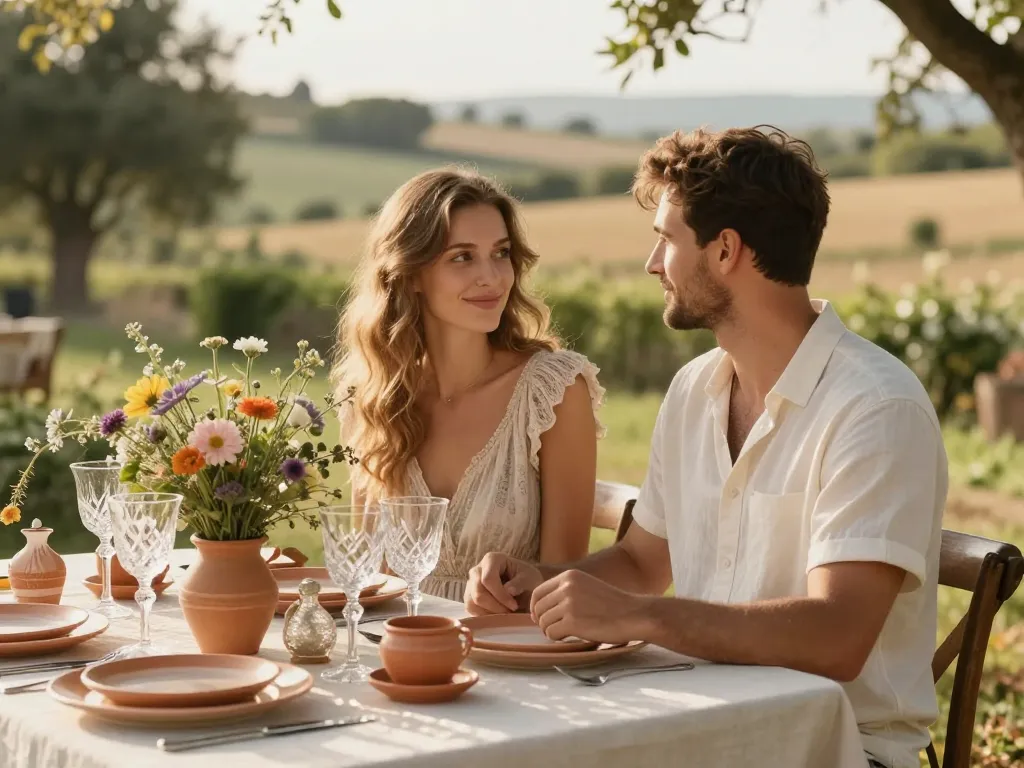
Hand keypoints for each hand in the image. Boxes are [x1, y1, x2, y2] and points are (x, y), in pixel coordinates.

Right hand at [465, 552, 543, 614]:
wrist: (524, 588)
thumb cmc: (527, 580)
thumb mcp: (530, 579)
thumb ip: (520, 583)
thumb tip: (508, 590)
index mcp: (492, 559)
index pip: (488, 579)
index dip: (500, 596)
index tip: (515, 606)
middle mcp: (477, 570)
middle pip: (478, 593)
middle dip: (496, 607)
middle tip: (511, 612)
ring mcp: (470, 584)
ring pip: (472, 604)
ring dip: (490, 614)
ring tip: (506, 613)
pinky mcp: (469, 598)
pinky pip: (471, 611)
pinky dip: (485, 617)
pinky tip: (498, 615)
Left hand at [530, 569, 647, 644]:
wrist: (633, 614)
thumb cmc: (612, 604)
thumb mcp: (586, 586)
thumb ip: (565, 591)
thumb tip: (540, 607)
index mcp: (568, 576)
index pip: (538, 593)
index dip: (536, 608)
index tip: (541, 617)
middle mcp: (566, 587)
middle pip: (539, 609)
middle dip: (543, 621)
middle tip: (556, 628)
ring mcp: (568, 604)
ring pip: (543, 622)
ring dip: (552, 630)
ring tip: (567, 632)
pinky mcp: (572, 621)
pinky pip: (551, 633)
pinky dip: (558, 638)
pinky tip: (571, 636)